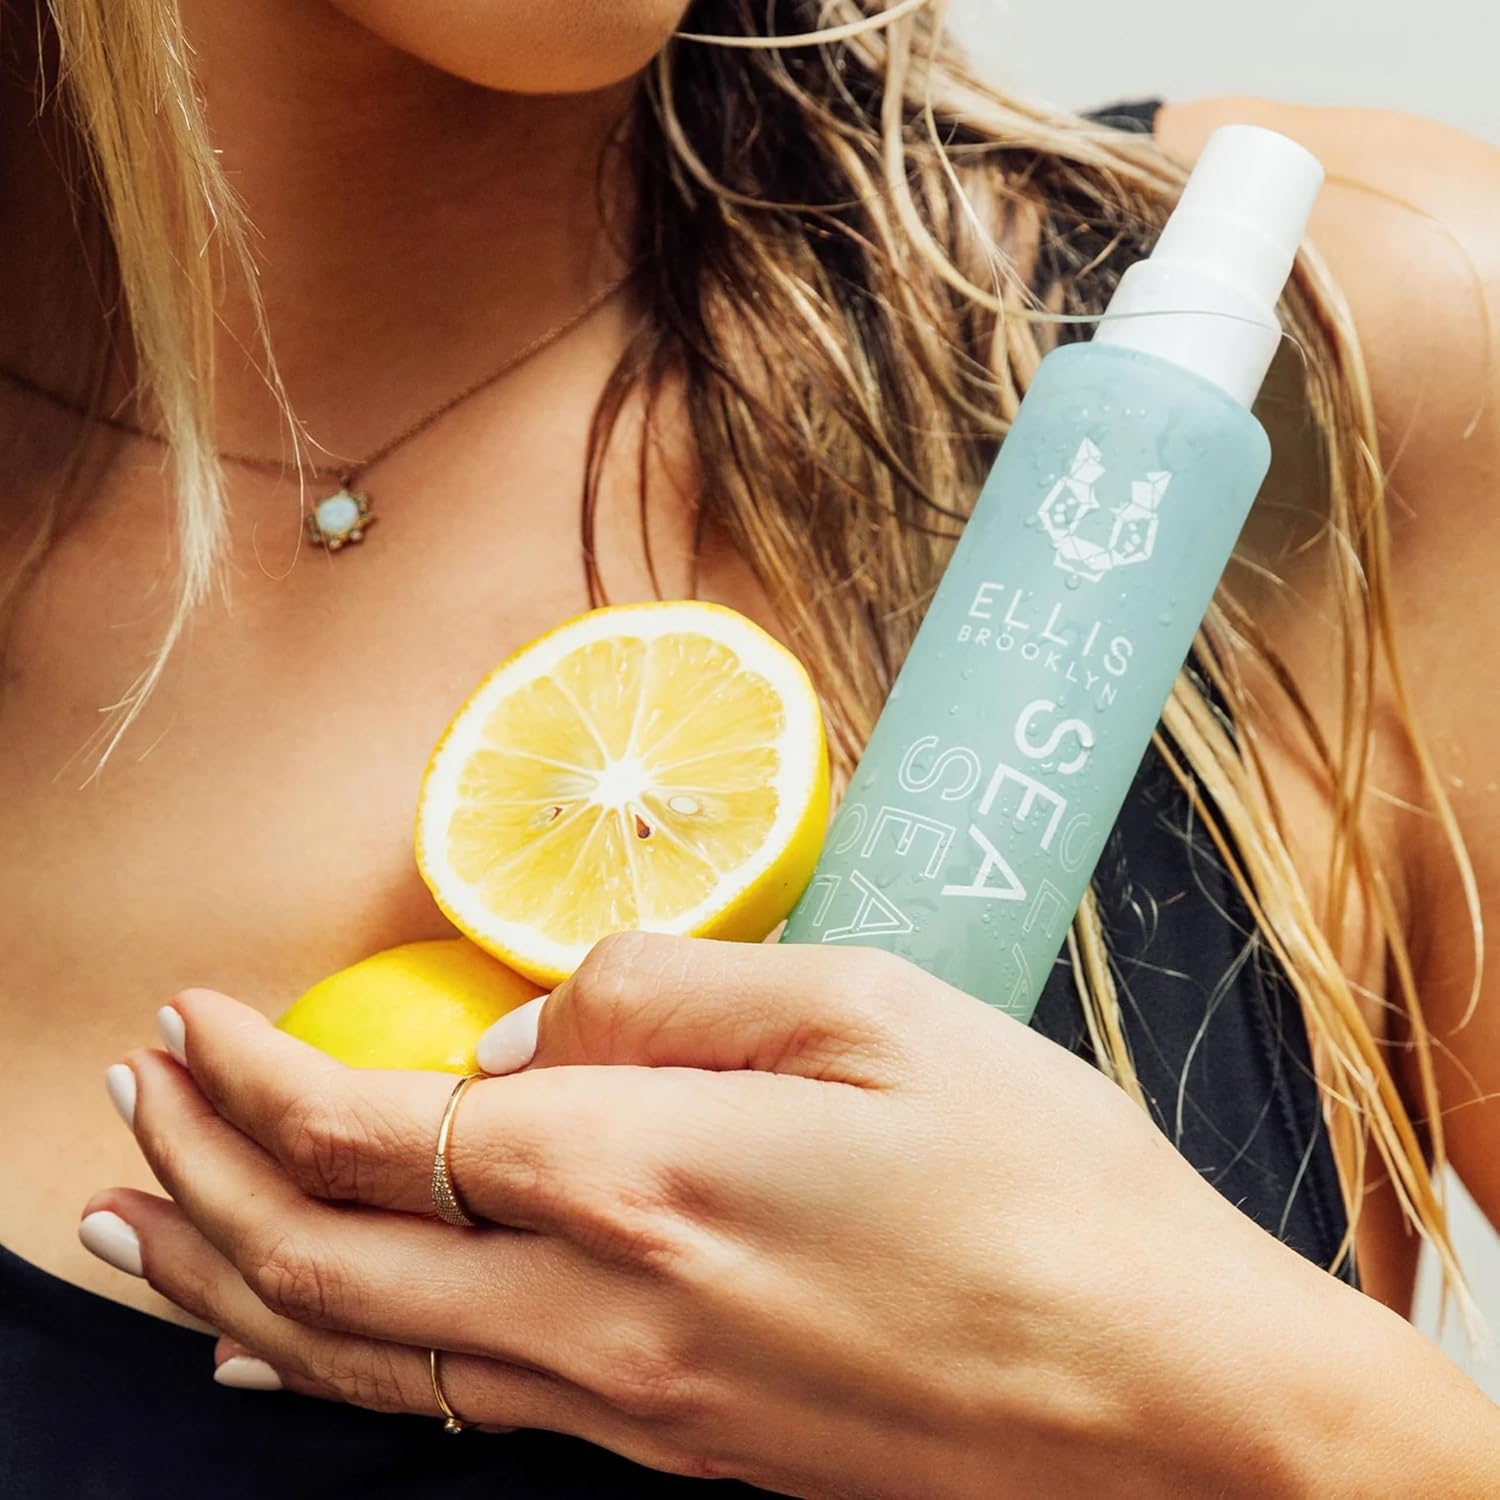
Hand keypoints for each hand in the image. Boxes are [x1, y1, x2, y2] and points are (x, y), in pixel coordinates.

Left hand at [84, 935, 1468, 1497]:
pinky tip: (293, 1345)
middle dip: (197, 1170)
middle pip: (325, 1254)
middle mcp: (608, 1311)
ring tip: (140, 1230)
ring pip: (363, 1352)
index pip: (376, 1126)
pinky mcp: (679, 1451)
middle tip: (126, 1102)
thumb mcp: (875, 1007)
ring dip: (230, 1278)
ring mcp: (636, 1405)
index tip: (196, 1015)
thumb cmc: (1041, 1184)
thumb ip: (668, 996)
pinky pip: (457, 1408)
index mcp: (650, 1173)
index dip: (254, 1070)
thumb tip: (526, 1037)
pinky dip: (341, 1361)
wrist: (1167, 1399)